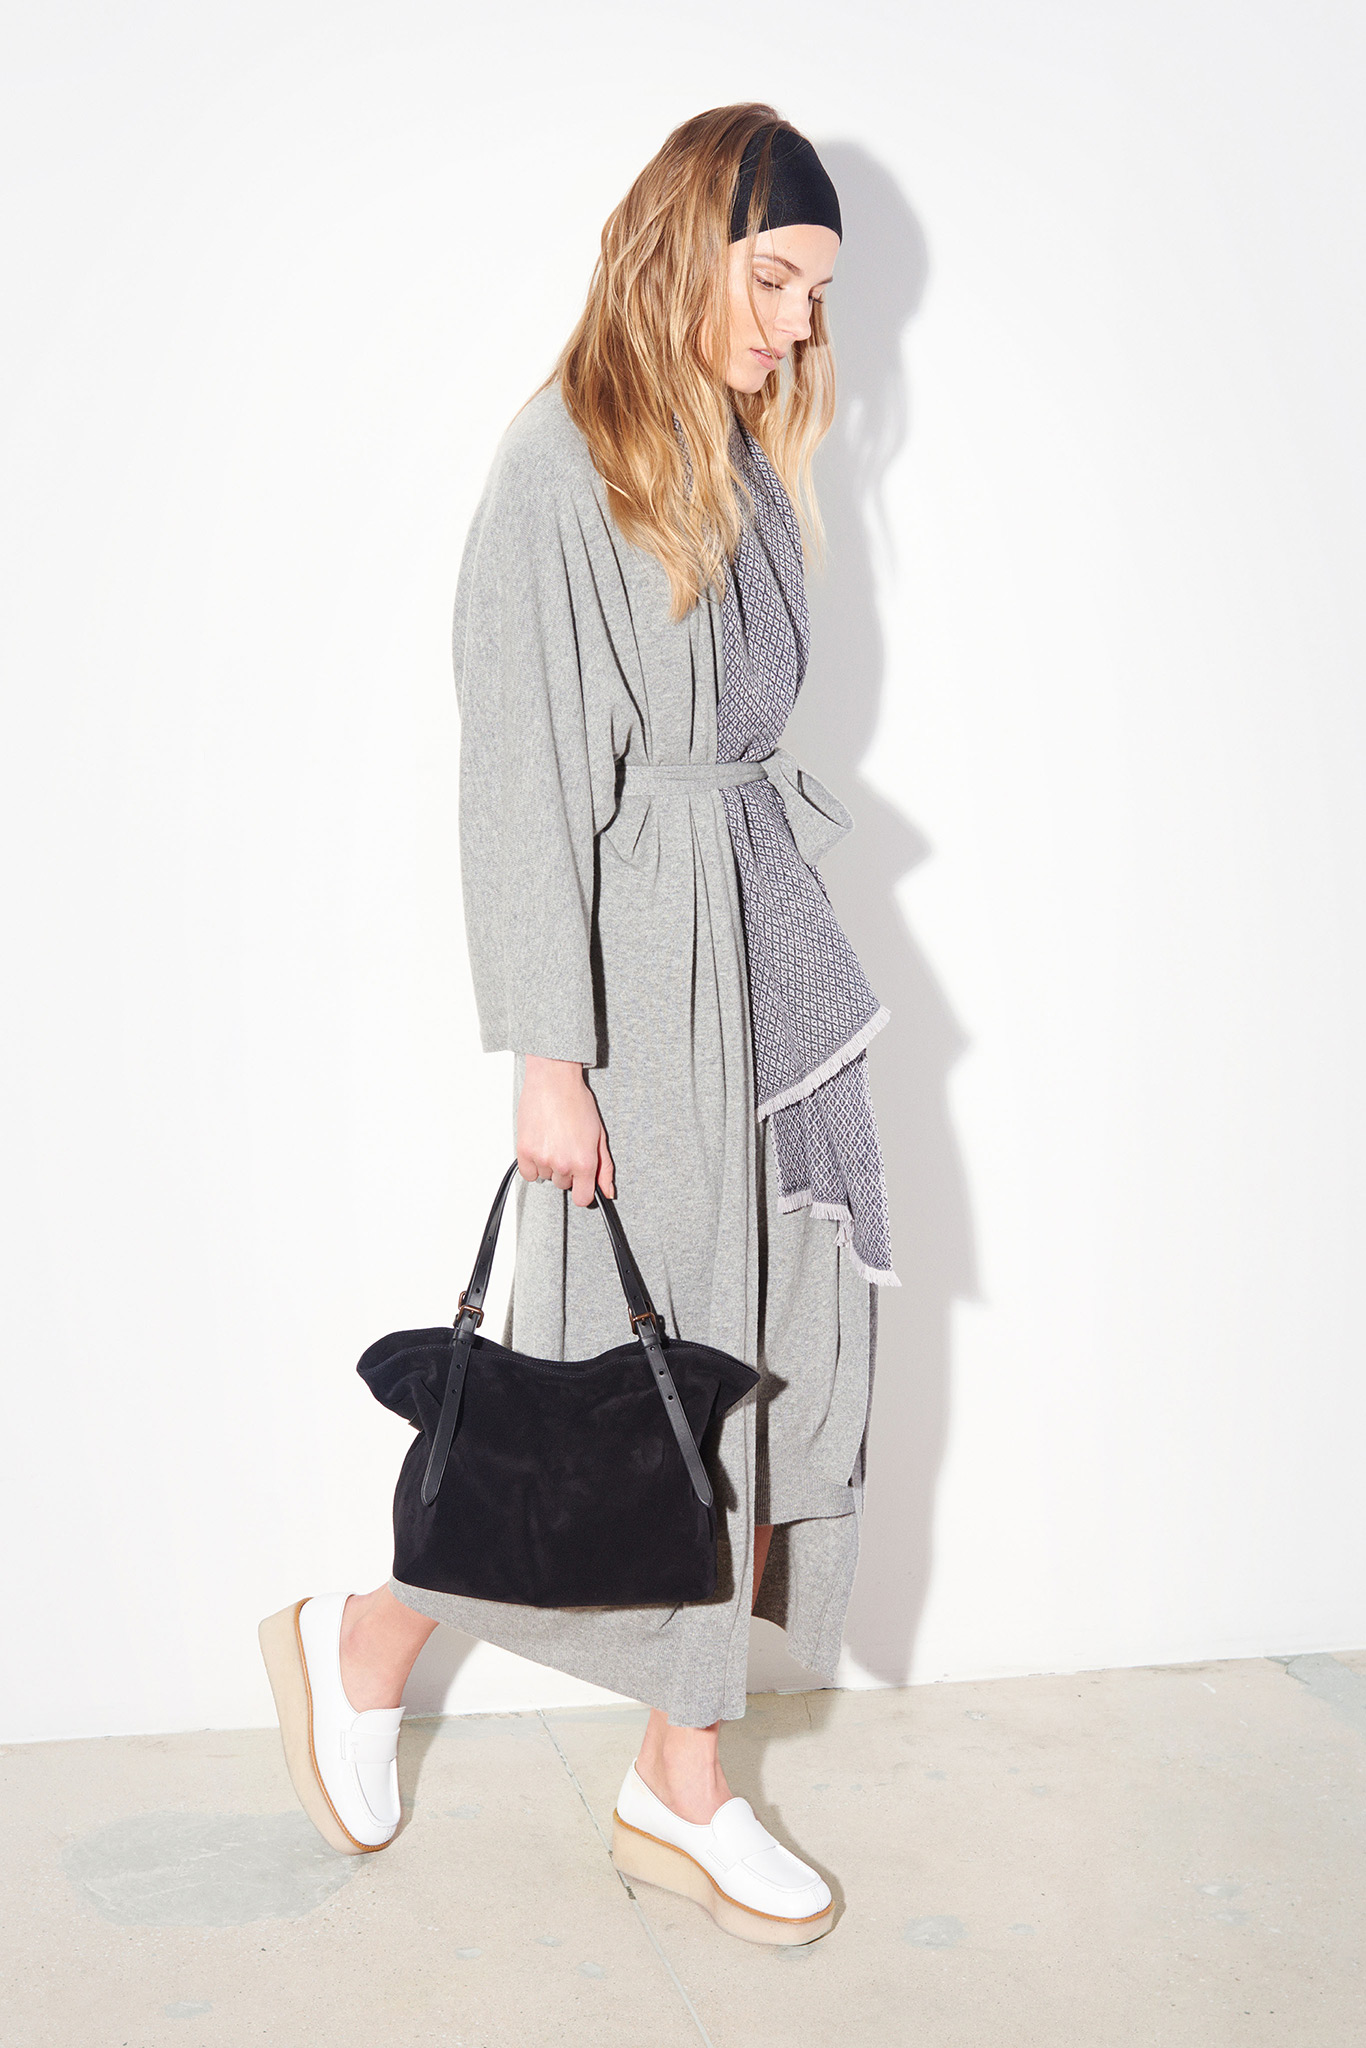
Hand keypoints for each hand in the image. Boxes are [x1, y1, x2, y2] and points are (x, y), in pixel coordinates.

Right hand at [516, 1057, 616, 1207]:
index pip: (583, 1198)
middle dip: (566, 1169)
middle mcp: (563, 1164)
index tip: (581, 1182)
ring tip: (554, 1140)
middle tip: (567, 1146)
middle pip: (563, 1184)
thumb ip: (604, 1167)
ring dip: (549, 1164)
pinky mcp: (524, 1151)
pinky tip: (540, 1145)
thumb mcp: (599, 1135)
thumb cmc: (576, 1102)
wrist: (553, 1082)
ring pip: (546, 1177)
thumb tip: (607, 1190)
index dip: (583, 1190)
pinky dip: (533, 1164)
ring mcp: (542, 1158)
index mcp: (585, 1162)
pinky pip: (528, 1173)